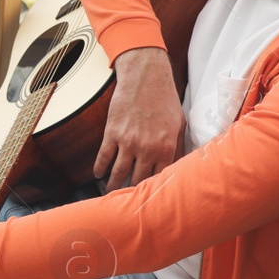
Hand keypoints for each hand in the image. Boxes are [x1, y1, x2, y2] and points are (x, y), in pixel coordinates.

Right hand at [93, 46, 186, 192]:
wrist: (145, 77)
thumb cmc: (165, 99)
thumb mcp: (179, 124)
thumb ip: (179, 147)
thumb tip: (179, 166)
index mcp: (166, 148)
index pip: (159, 179)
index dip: (153, 191)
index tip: (148, 199)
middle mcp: (146, 149)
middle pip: (137, 180)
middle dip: (132, 192)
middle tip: (128, 200)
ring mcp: (127, 142)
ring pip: (118, 173)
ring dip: (113, 185)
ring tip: (110, 192)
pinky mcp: (112, 133)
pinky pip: (103, 157)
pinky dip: (99, 168)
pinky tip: (98, 174)